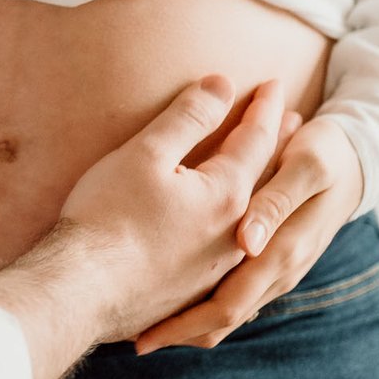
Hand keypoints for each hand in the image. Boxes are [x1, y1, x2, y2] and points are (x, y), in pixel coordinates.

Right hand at [0, 75, 291, 378]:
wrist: (83, 291)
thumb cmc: (108, 217)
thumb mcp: (146, 154)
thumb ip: (188, 118)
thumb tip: (222, 84)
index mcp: (227, 195)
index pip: (255, 140)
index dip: (263, 108)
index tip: (274, 84)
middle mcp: (234, 235)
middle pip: (264, 180)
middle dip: (278, 146)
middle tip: (295, 122)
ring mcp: (216, 270)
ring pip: (251, 222)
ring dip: (264, 192)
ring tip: (266, 177)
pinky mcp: (193, 294)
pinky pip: (229, 257)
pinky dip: (242, 234)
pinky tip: (233, 241)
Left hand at [134, 115, 361, 352]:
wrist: (356, 159)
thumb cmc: (323, 156)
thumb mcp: (305, 168)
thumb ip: (276, 203)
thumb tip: (246, 243)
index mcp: (282, 256)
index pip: (225, 308)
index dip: (182, 325)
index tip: (139, 336)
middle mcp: (277, 274)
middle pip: (219, 322)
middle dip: (174, 332)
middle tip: (127, 338)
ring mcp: (273, 273)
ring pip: (223, 313)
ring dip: (184, 322)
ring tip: (137, 325)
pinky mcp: (266, 264)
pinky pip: (230, 295)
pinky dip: (197, 303)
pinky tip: (164, 298)